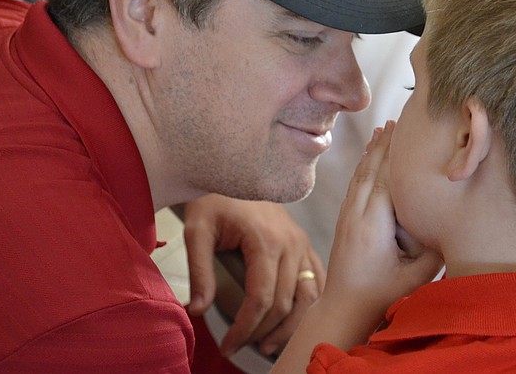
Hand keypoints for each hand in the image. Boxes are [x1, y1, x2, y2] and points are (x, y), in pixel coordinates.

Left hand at [182, 195, 324, 356]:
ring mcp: (302, 244)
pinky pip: (318, 280)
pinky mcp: (305, 244)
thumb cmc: (214, 198)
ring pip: (309, 296)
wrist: (236, 168)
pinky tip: (295, 321)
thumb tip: (197, 310)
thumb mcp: (198, 229)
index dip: (245, 328)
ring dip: (292, 325)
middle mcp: (291, 244)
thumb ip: (198, 270)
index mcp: (266, 240)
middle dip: (262, 331)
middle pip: (286, 303)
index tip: (227, 345)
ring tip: (268, 344)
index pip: (262, 298)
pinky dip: (310, 305)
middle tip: (239, 347)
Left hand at [324, 121, 442, 334]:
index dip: (397, 154)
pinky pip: (354, 187)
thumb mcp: (416, 276)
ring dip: (371, 152)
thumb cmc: (381, 296)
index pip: (387, 179)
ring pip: (359, 176)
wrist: (342, 309)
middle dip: (383, 145)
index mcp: (372, 224)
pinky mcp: (343, 223)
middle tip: (396, 120)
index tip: (406, 130)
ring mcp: (346, 217)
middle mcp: (355, 215)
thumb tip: (455, 222)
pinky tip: (367, 160)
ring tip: (382, 130)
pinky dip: (362, 168)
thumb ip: (435, 249)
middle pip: (370, 170)